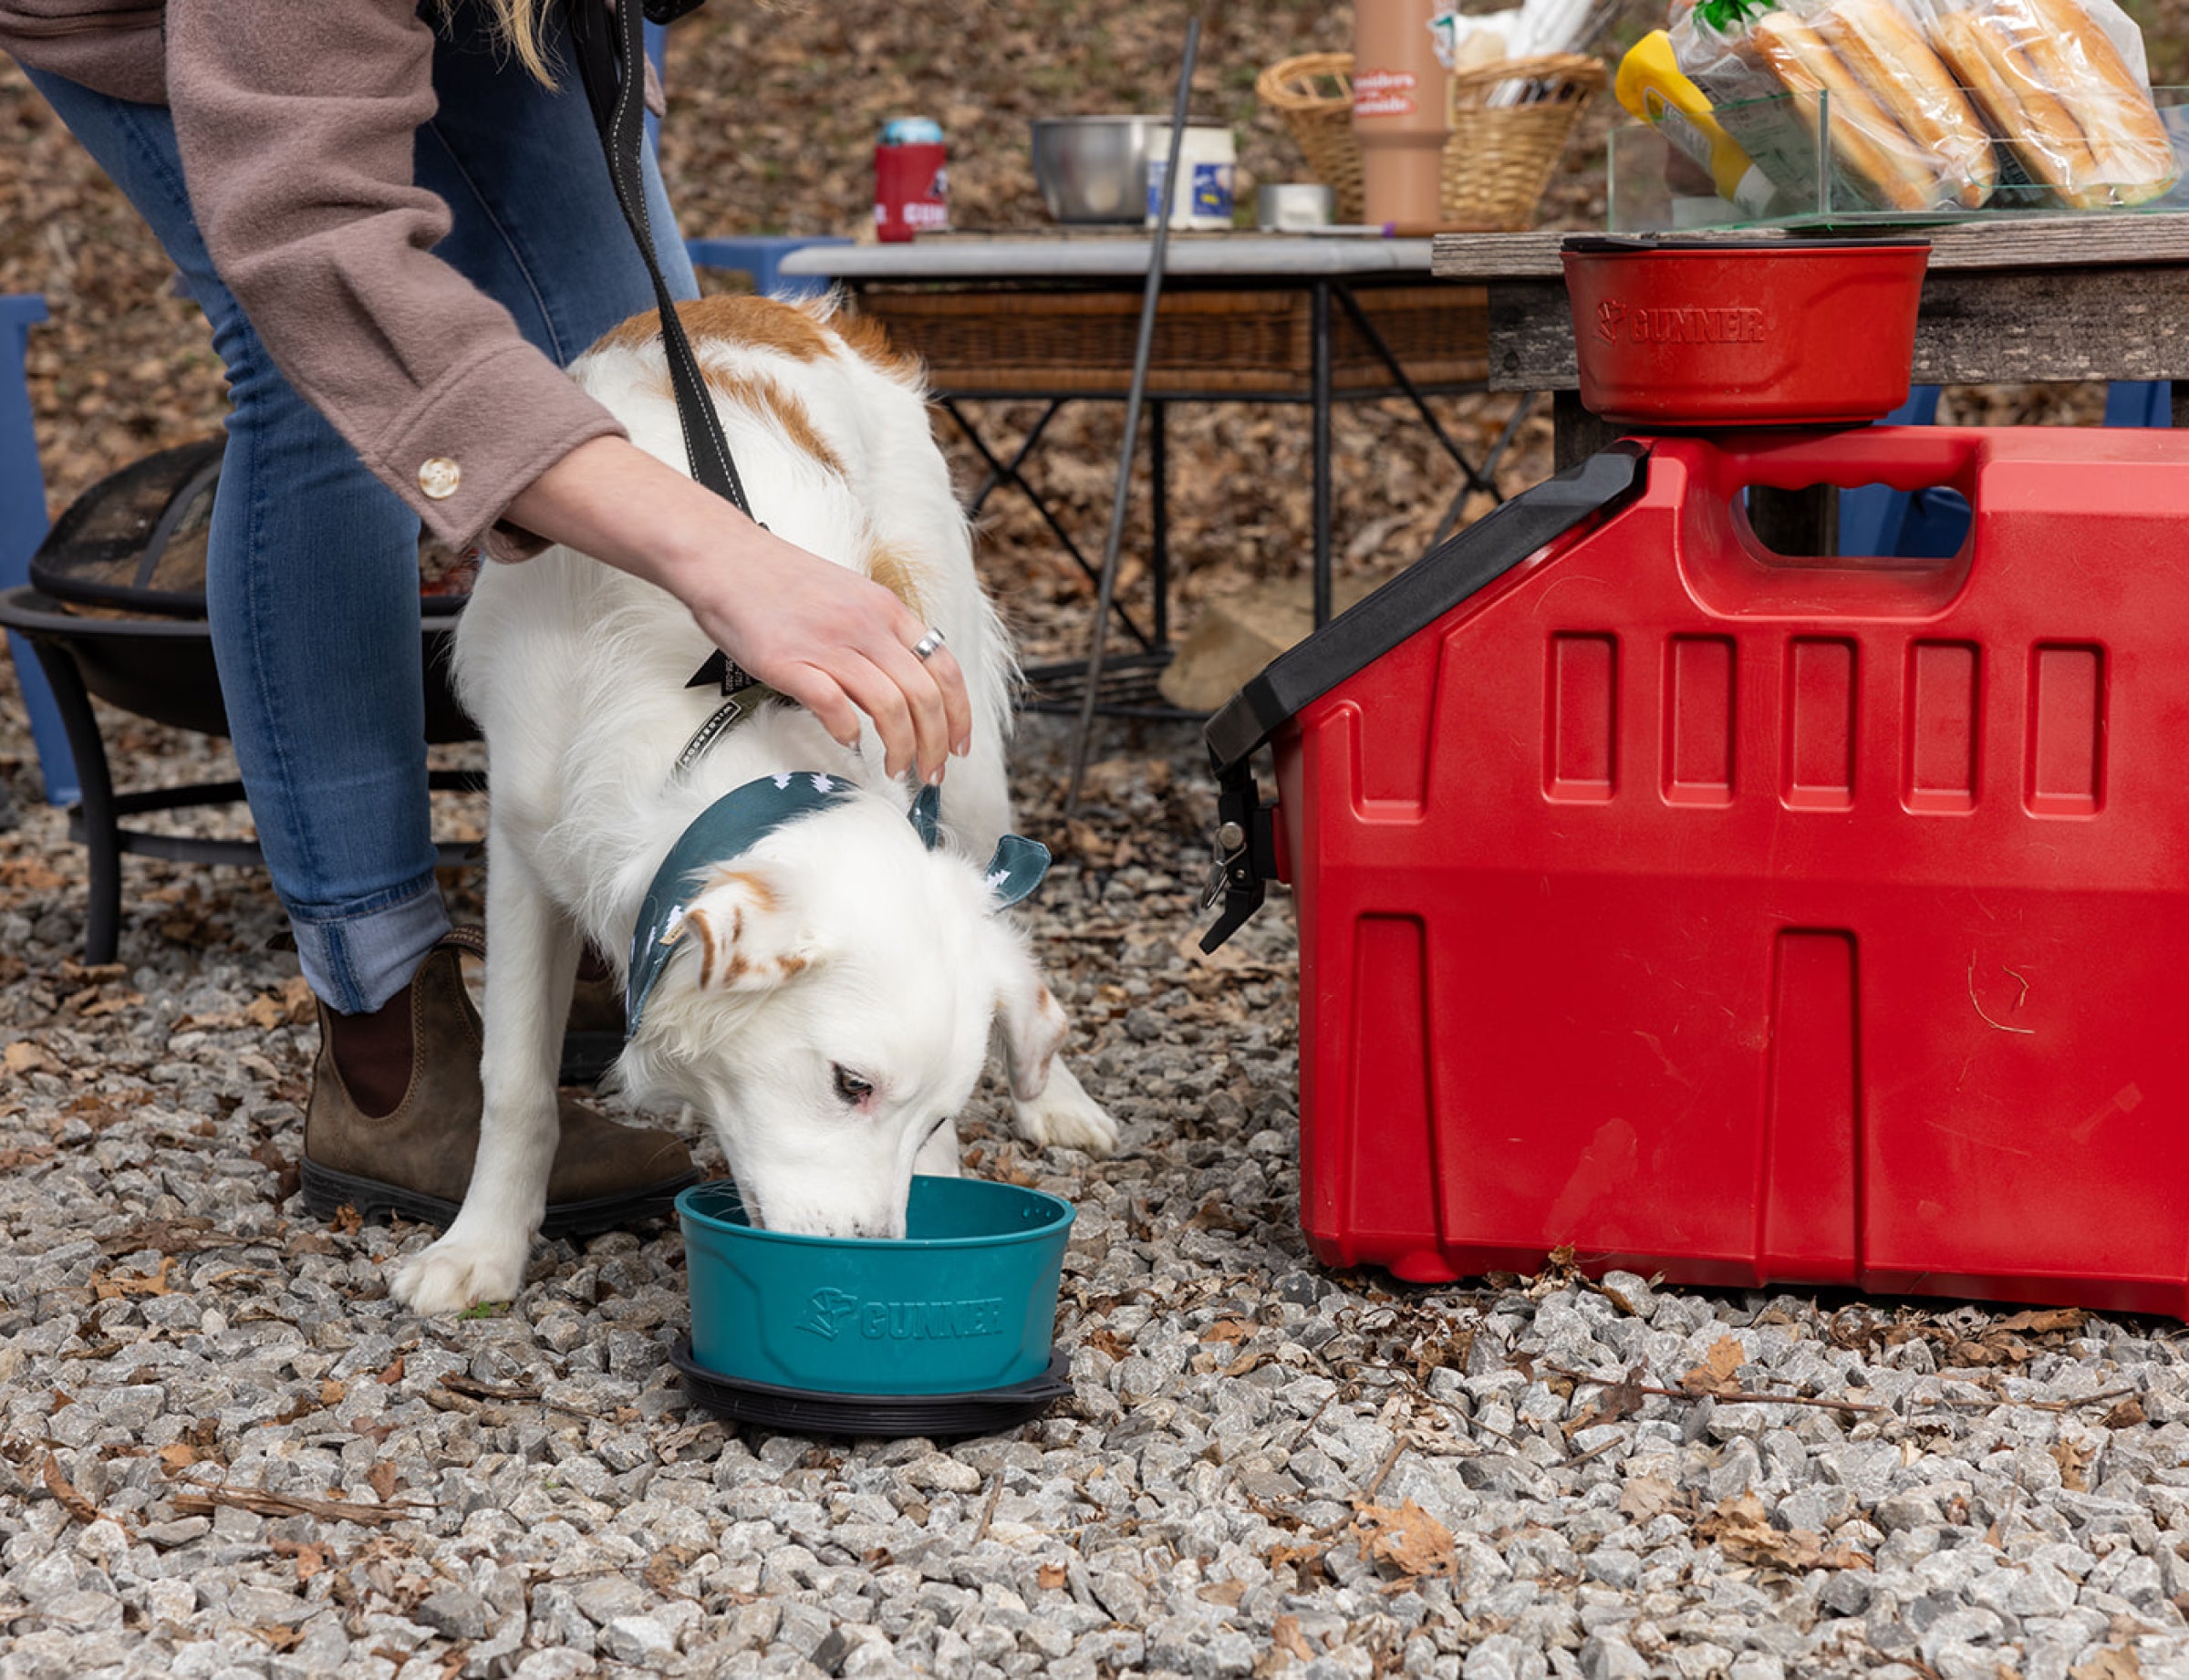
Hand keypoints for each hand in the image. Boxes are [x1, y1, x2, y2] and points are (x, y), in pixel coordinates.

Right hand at [504, 436, 972, 782]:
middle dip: (935, 744)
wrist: (726, 557)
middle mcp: (867, 627)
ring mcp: (830, 645)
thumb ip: (881, 635)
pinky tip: (849, 742)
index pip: (944, 669)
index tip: (957, 745)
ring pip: (890, 707)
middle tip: (931, 773)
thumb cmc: (782, 582)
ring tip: (896, 769)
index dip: (959, 714)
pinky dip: (849, 732)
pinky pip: (835, 706)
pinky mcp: (791, 663)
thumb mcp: (851, 597)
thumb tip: (904, 682)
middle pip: (924, 696)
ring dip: (901, 748)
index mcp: (887, 611)